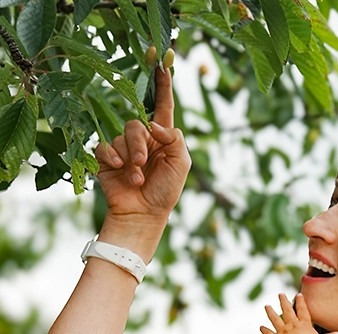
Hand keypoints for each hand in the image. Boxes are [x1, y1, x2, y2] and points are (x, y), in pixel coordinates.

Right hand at [95, 67, 190, 221]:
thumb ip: (175, 140)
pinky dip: (112, 159)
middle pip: (136, 123)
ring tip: (136, 178)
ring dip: (130, 157)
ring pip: (121, 136)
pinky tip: (119, 172)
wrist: (143, 214)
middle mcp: (143, 139)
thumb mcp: (181, 165)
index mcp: (163, 138)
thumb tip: (155, 124)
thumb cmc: (166, 191)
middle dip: (139, 144)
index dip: (162, 86)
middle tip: (142, 164)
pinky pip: (104, 146)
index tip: (162, 64)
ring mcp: (124, 147)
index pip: (163, 107)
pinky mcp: (107, 157)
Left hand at [261, 293, 337, 333]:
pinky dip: (264, 330)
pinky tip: (261, 327)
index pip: (303, 310)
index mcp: (304, 325)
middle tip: (280, 294)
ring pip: (275, 319)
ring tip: (266, 306)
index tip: (298, 294)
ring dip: (270, 312)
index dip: (301, 302)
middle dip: (283, 301)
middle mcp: (292, 325)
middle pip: (287, 311)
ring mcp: (282, 331)